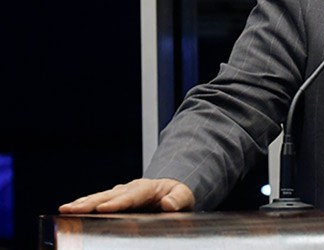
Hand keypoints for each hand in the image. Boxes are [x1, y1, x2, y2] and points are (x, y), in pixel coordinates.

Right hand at [59, 178, 194, 213]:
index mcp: (147, 188)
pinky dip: (84, 204)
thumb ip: (178, 199)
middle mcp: (131, 188)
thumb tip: (168, 204)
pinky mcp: (116, 198)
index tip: (102, 208)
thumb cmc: (178, 195)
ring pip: (100, 197)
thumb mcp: (185, 196)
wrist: (173, 190)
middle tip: (72, 208)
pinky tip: (70, 210)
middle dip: (90, 202)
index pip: (131, 196)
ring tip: (65, 208)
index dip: (117, 203)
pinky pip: (98, 200)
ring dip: (82, 202)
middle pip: (109, 195)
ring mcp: (122, 192)